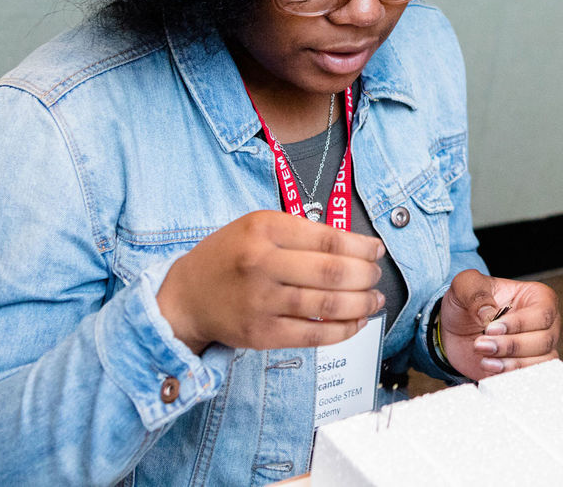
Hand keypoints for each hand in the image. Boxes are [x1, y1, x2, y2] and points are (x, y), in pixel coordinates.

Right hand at [156, 210, 383, 353]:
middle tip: (375, 276)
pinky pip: (314, 335)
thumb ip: (300, 232)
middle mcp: (262, 263)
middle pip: (332, 272)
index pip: (328, 238)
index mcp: (264, 228)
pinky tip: (356, 322)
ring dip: (361, 304)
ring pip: (327, 305)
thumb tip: (354, 247)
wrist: (186, 297)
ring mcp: (261, 301)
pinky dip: (343, 331)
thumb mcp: (256, 226)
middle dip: (365, 275)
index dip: (361, 247)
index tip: (376, 250)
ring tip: (374, 300)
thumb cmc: (228, 258)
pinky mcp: (261, 334)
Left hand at [438, 269, 559, 378]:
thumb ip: (476, 293)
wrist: (456, 328)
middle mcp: (546, 324)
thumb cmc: (468, 302)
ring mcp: (539, 348)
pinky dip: (509, 375)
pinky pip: (530, 377)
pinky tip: (489, 366)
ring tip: (484, 357)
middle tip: (482, 344)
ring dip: (509, 363)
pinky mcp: (528, 368)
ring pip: (539, 362)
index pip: (542, 314)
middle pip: (543, 341)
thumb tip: (489, 313)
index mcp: (539, 297)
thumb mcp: (466, 285)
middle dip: (510, 346)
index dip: (518, 324)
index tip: (490, 327)